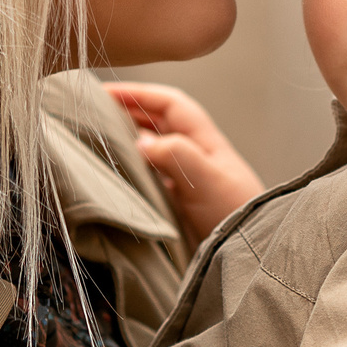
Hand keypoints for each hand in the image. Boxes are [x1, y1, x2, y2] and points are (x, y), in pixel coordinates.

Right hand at [104, 81, 264, 246]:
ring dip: (129, 141)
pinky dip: (134, 169)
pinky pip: (152, 176)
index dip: (138, 93)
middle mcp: (196, 155)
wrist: (252, 255)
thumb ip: (176, 154)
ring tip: (100, 139)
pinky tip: (119, 175)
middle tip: (94, 112)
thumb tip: (141, 142)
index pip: (169, 104)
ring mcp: (188, 178)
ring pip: (154, 149)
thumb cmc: (237, 214)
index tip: (106, 91)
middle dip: (129, 112)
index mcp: (205, 141)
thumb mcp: (207, 179)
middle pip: (159, 122)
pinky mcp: (182, 202)